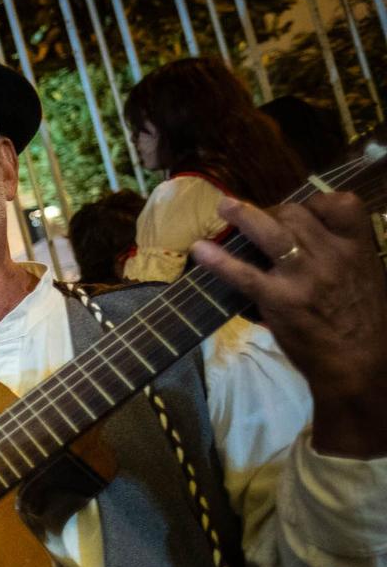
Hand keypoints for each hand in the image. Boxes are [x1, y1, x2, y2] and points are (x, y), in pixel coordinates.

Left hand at [191, 192, 386, 457]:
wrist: (360, 363)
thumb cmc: (364, 324)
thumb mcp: (367, 279)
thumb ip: (342, 258)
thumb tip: (308, 244)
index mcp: (359, 249)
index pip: (343, 204)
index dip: (318, 202)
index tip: (303, 210)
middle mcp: (333, 255)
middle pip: (297, 214)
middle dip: (274, 211)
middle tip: (258, 220)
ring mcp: (305, 276)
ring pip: (272, 232)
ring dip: (244, 216)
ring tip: (224, 206)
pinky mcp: (280, 300)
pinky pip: (245, 274)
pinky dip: (219, 261)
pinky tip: (200, 250)